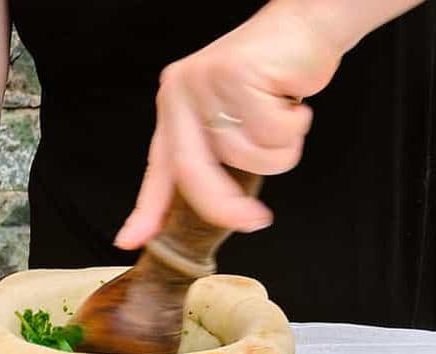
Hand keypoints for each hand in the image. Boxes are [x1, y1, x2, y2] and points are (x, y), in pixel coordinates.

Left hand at [114, 1, 343, 246]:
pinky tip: (292, 103)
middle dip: (227, 206)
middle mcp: (182, 93)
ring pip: (246, 156)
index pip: (158, 168)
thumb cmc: (275, 81)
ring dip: (280, 149)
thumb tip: (224, 208)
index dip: (146, 209)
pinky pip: (272, 133)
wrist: (305, 30)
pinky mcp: (235, 73)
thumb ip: (220, 157)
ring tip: (284, 119)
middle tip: (255, 221)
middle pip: (195, 172)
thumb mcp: (238, 122)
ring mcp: (205, 81)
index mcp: (175, 107)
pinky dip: (294, 128)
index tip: (131, 240)